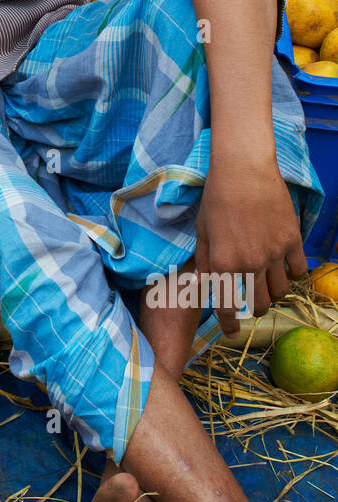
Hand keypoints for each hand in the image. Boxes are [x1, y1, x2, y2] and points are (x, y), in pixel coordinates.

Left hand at [194, 155, 308, 332]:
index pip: (226, 307)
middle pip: (258, 304)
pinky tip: (285, 270)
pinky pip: (298, 270)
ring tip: (267, 288)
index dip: (229, 324)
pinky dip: (292, 275)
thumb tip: (202, 286)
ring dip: (273, 295)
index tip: (232, 332)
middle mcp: (250, 263)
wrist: (243, 170)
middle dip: (253, 310)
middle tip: (251, 306)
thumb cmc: (216, 198)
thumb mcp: (202, 232)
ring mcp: (274, 253)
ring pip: (280, 292)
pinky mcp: (292, 240)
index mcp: (223, 264)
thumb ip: (205, 262)